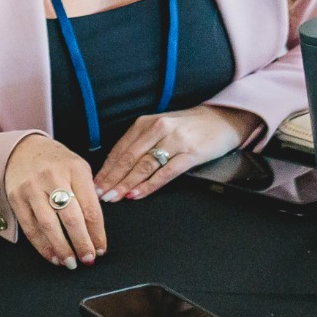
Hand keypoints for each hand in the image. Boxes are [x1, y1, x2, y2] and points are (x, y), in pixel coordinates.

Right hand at [4, 133, 106, 267]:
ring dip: (61, 248)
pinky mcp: (16, 198)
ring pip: (48, 225)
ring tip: (70, 262)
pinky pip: (30, 227)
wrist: (22, 149)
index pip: (90, 207)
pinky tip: (52, 255)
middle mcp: (52, 177)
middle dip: (81, 242)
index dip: (97, 232)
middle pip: (70, 217)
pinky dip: (41, 245)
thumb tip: (95, 229)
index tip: (101, 248)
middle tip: (88, 259)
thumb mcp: (78, 168)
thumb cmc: (55, 162)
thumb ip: (88, 193)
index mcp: (75, 169)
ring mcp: (32, 188)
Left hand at [93, 106, 258, 201]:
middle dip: (111, 179)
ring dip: (127, 184)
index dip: (105, 169)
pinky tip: (137, 194)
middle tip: (99, 195)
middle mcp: (157, 129)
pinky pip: (165, 172)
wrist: (223, 119)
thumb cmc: (188, 127)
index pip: (120, 149)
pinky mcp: (191, 153)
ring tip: (114, 197)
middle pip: (128, 158)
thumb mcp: (159, 128)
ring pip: (144, 166)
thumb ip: (139, 143)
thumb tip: (116, 167)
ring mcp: (175, 141)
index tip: (93, 184)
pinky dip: (149, 185)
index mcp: (145, 123)